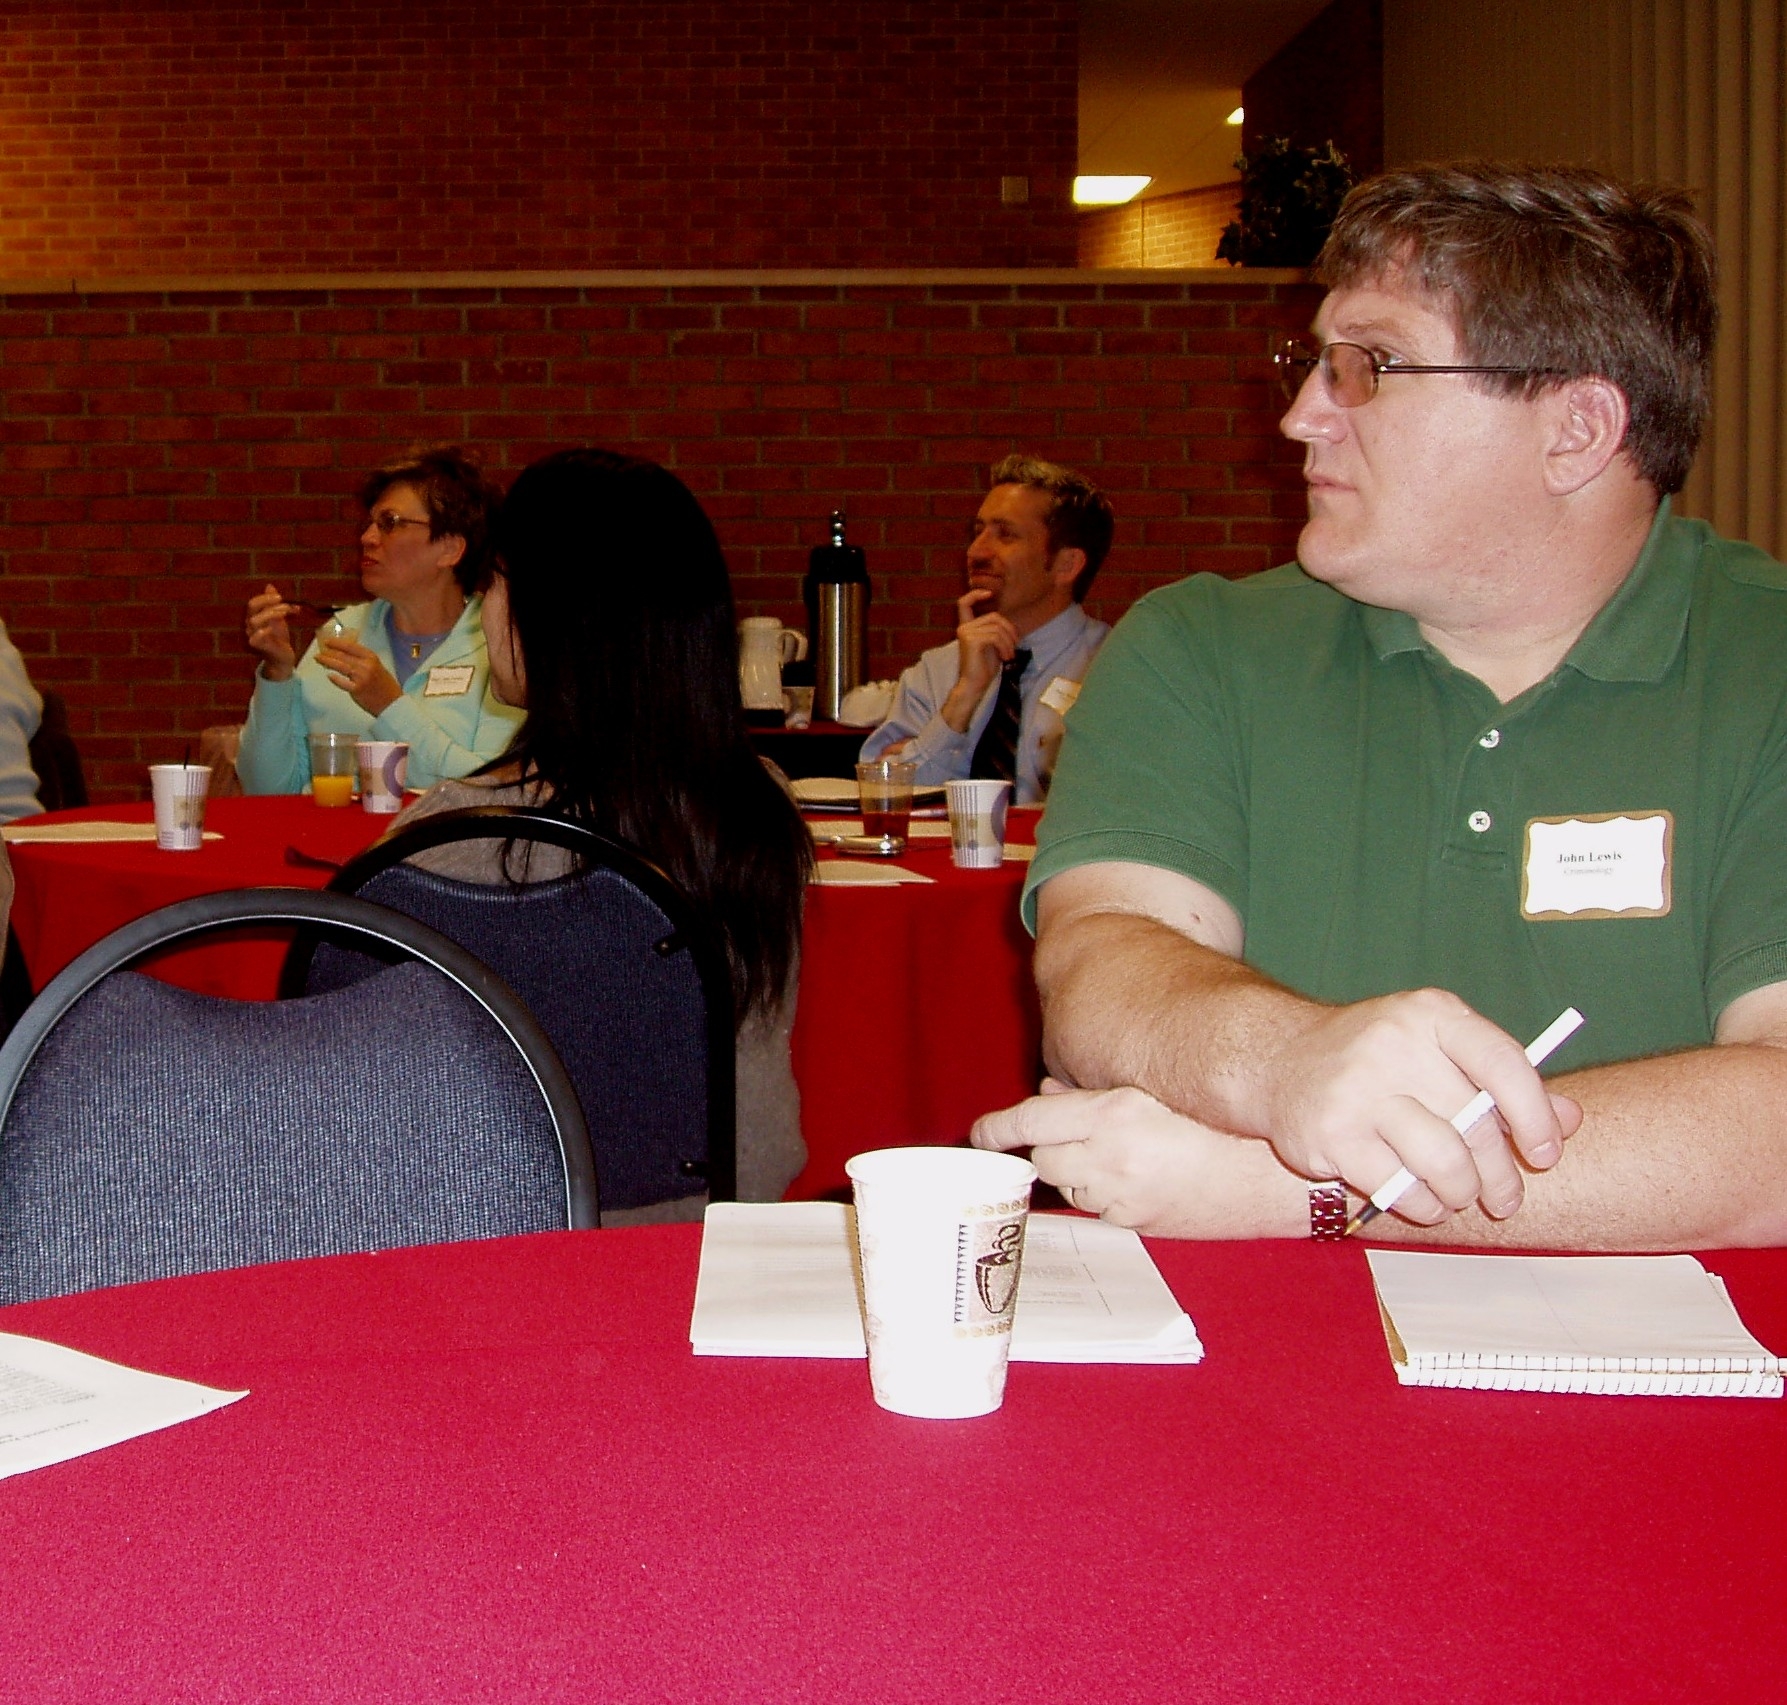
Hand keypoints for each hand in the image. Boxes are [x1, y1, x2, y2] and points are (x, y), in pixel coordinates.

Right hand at [244, 584, 296, 680]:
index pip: (253, 603)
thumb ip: (274, 603)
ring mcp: (253, 635)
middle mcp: (251, 625)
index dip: (265, 597)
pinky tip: (272, 629)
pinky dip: (264, 631)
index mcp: (254, 617)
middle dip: (269, 602)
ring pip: (254, 620)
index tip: (281, 597)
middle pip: (252, 607)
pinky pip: (255, 638)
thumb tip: (269, 586)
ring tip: (285, 614)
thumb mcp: (278, 617)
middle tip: (284, 604)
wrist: (283, 657)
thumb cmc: (279, 637)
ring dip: (271, 613)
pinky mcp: (259, 647)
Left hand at [316, 637, 401, 716]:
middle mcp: (365, 665)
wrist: (393, 703)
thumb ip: (364, 660)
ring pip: (340, 666)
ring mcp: (360, 678)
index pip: (350, 646)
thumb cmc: (386, 686)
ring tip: (319, 659)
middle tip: (319, 651)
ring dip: (327, 661)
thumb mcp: (378, 667)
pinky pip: (342, 682)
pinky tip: (329, 675)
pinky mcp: (356, 690)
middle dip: (328, 652)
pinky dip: (335, 678)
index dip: (337, 643)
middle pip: (342, 655)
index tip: (328, 641)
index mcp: (372, 658)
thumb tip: (345, 654)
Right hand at [940, 589, 1019, 731]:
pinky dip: (1005, 646)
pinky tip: (1006, 657)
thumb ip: (995, 632)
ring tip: (1009, 655)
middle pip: (994, 617)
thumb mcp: (992, 646)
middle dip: (1009, 629)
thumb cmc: (983, 668)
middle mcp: (964, 628)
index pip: (964, 603)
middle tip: (1014, 646)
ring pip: (997, 627)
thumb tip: (1010, 626)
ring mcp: (966, 633)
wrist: (974, 685)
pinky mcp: (972, 641)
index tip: (990, 593)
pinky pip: (995, 636)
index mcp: (967, 627)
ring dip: (1009, 642)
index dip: (976, 594)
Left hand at [972, 1081, 1303, 1238]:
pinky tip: (1140, 1174)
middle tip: (1070, 1130)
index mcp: (1110, 1114)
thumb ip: (1096, 1087)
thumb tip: (1052, 1090)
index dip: (998, 1129)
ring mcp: (1124, 1198)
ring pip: (1072, 1187)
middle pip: (1046, 1159)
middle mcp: (1110, 1159)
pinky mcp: (1141, 1225)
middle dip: (1049, 1146)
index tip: (978, 1133)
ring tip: (1117, 1150)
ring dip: (1078, 1170)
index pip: (1031, 1121)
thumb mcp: (1158, 1084)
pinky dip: (1106, 1192)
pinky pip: (1103, 1208)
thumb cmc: (1225, 1118)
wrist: (1278, 1173)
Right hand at [1255, 989, 1581, 1224]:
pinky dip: (1421, 1206)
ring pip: (1444, 1163)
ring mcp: (1357, 1089)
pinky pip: (1400, 1188)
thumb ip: (1503, 1082)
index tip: (1545, 1153)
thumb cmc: (1378, 1061)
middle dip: (1500, 1175)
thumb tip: (1571, 1119)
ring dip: (1461, 1193)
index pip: (1504, 1063)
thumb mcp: (1438, 1050)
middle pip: (1477, 1125)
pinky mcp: (1330, 1134)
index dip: (1535, 1116)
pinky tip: (1418, 1199)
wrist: (1278, 1061)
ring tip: (1458, 1196)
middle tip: (1504, 1197)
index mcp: (1430, 1014)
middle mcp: (1393, 1044)